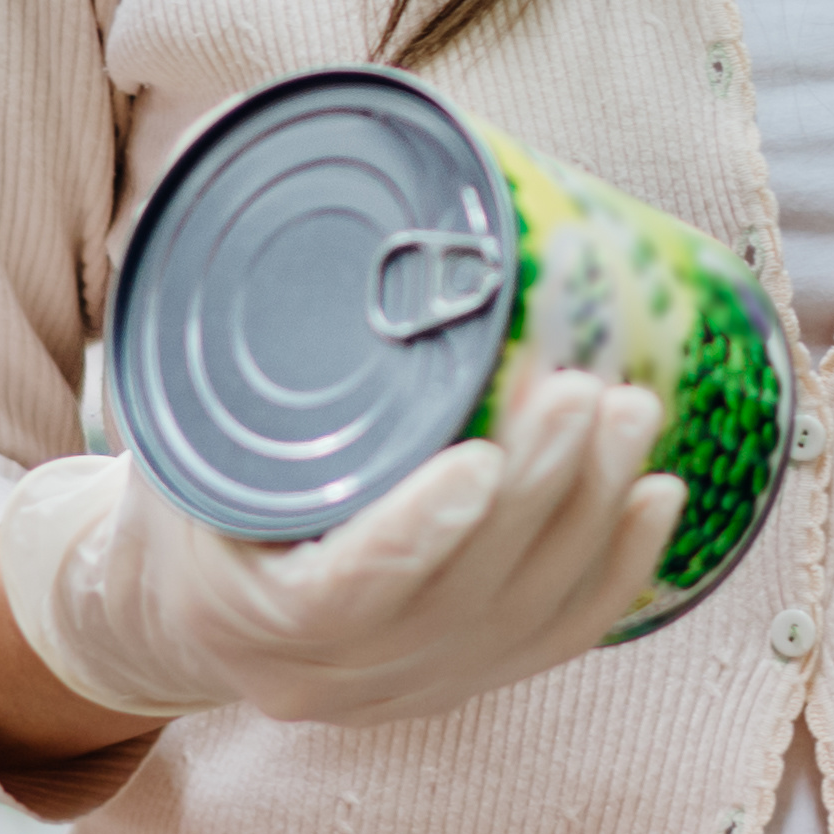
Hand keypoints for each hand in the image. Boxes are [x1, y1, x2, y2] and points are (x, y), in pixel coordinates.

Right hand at [0, 374, 683, 728]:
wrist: (179, 611)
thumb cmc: (184, 488)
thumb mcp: (173, 420)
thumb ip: (214, 319)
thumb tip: (249, 144)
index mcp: (241, 611)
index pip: (341, 593)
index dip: (418, 532)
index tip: (477, 456)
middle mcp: (328, 676)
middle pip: (460, 595)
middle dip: (539, 487)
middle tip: (587, 386)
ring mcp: (403, 689)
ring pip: (524, 616)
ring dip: (592, 511)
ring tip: (633, 406)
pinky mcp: (460, 682)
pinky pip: (556, 640)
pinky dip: (619, 567)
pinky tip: (659, 495)